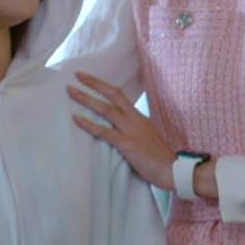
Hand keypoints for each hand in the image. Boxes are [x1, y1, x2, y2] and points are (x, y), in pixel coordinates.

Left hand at [68, 73, 175, 190]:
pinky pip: (104, 131)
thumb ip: (134, 130)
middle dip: (95, 83)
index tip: (90, 79)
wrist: (173, 170)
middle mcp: (135, 119)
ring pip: (106, 109)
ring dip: (86, 99)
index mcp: (140, 117)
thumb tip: (119, 128)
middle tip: (77, 75)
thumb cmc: (160, 157)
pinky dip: (88, 124)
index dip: (104, 86)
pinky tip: (76, 119)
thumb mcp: (148, 137)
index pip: (120, 96)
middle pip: (113, 95)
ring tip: (71, 91)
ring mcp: (131, 130)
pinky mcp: (127, 144)